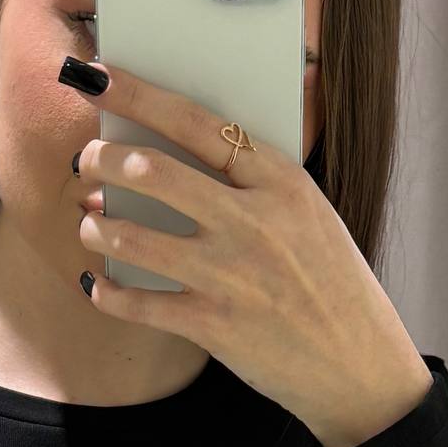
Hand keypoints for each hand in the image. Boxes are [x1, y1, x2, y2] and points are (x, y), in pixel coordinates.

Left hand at [65, 54, 436, 446]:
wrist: (361, 368)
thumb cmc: (333, 287)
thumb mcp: (311, 216)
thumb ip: (255, 183)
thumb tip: (173, 155)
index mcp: (282, 183)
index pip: (196, 122)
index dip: (137, 95)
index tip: (96, 78)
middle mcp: (254, 222)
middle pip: (153, 172)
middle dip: (103, 161)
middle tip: (86, 163)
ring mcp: (232, 275)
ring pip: (132, 236)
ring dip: (96, 227)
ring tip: (91, 226)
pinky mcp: (214, 326)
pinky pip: (136, 303)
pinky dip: (107, 294)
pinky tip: (99, 287)